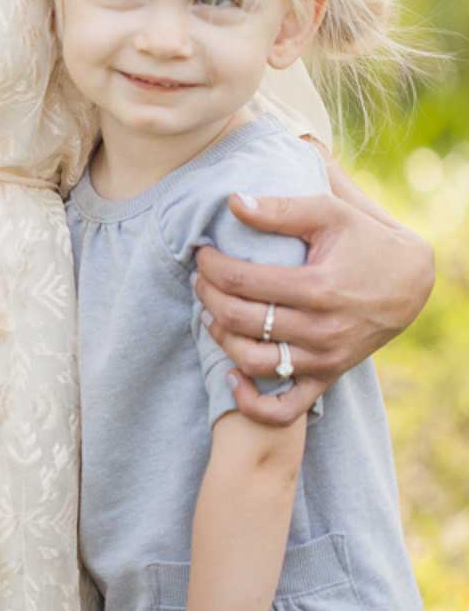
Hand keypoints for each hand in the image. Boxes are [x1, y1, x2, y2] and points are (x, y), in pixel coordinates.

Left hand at [195, 154, 434, 424]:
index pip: (240, 281)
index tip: (202, 253)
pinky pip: (285, 408)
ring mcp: (324, 358)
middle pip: (239, 319)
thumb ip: (280, 209)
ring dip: (220, 338)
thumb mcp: (328, 214)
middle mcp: (320, 329)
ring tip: (209, 314)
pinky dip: (252, 402)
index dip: (210, 266)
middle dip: (207, 296)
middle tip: (199, 279)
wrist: (410, 281)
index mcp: (317, 287)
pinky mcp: (327, 376)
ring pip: (253, 362)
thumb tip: (233, 202)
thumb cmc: (363, 240)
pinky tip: (230, 375)